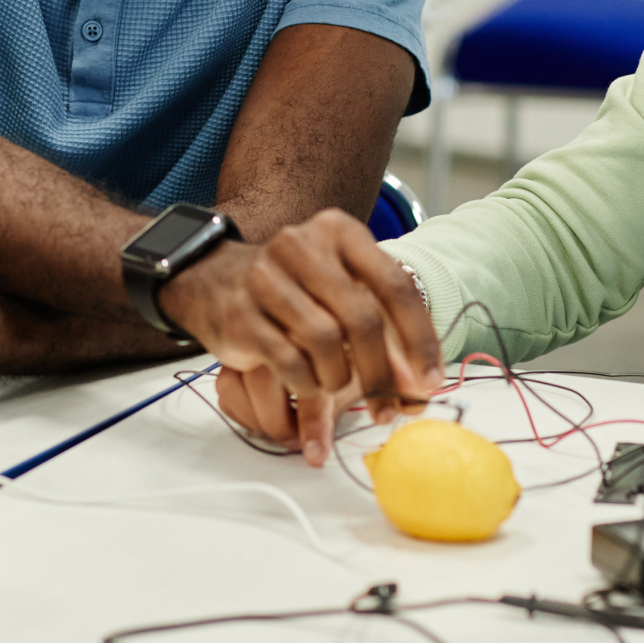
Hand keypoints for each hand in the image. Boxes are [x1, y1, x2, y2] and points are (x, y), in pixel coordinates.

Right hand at [166, 208, 443, 466]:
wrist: (212, 276)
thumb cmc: (295, 288)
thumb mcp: (340, 289)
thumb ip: (383, 329)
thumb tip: (419, 388)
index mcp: (339, 232)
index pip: (395, 285)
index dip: (420, 339)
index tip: (431, 381)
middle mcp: (303, 246)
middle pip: (362, 318)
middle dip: (381, 374)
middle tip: (387, 410)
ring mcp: (266, 278)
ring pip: (326, 343)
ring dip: (337, 378)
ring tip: (333, 384)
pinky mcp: (241, 314)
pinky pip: (289, 362)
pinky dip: (307, 384)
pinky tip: (307, 385)